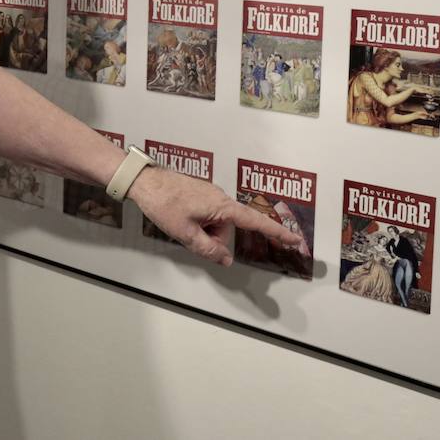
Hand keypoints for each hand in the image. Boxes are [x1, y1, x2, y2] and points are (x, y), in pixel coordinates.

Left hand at [129, 167, 303, 265]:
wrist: (144, 181)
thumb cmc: (164, 202)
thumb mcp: (185, 233)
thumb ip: (208, 249)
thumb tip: (225, 259)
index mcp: (222, 206)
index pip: (256, 222)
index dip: (277, 233)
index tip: (295, 240)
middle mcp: (220, 198)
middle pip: (227, 230)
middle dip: (212, 240)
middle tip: (188, 234)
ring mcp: (210, 196)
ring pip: (215, 225)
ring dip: (202, 232)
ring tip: (180, 223)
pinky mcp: (201, 195)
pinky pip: (206, 217)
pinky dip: (197, 224)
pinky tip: (180, 219)